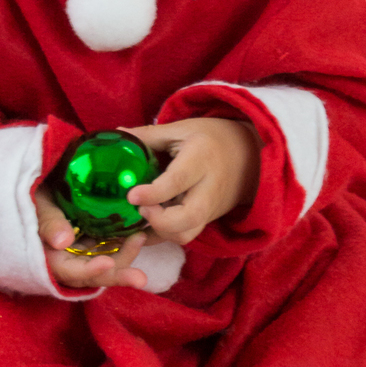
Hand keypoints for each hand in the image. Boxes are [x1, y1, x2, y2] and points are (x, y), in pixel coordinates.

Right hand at [35, 182, 150, 291]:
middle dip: (116, 276)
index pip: (70, 272)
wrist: (40, 188)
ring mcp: (82, 252)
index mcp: (50, 257)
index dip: (89, 271)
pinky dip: (123, 244)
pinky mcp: (92, 242)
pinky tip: (138, 232)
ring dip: (125, 257)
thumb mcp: (38, 206)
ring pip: (105, 263)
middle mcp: (68, 260)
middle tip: (140, 279)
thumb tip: (63, 241)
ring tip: (141, 238)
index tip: (107, 263)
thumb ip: (49, 223)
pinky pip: (109, 248)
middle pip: (93, 275)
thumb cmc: (35, 196)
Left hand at [121, 116, 260, 246]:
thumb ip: (148, 135)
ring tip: (141, 219)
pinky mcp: (208, 219)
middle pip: (189, 216)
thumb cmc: (210, 138)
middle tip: (139, 209)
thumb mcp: (181, 129)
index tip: (131, 196)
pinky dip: (163, 237)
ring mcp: (211, 207)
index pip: (179, 180)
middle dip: (159, 221)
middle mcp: (209, 186)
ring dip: (160, 233)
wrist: (248, 154)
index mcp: (201, 157)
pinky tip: (145, 229)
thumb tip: (117, 133)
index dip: (154, 192)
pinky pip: (186, 236)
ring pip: (187, 234)